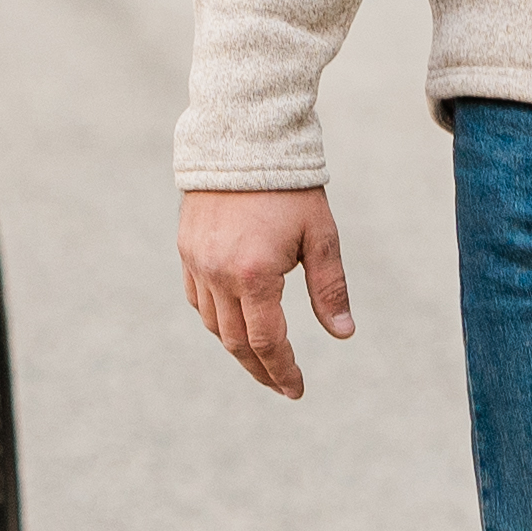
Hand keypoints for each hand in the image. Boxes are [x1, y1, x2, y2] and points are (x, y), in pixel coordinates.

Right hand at [178, 186, 356, 399]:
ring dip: (239, 348)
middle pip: (237, 343)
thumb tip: (344, 334)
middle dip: (261, 370)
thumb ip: (330, 289)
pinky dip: (217, 319)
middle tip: (283, 385)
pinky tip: (236, 323)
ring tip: (264, 359)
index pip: (267, 342)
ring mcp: (198, 263)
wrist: (243, 140)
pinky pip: (199, 300)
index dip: (283, 371)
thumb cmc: (290, 188)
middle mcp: (219, 274)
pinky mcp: (186, 251)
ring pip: (214, 325)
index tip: (296, 390)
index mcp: (256, 274)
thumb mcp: (321, 237)